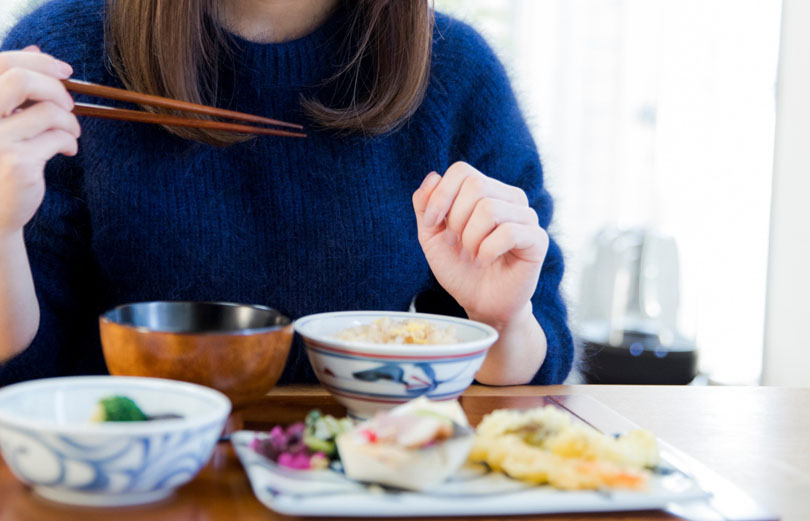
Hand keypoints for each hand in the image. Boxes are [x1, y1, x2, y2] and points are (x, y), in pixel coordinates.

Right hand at [0, 46, 78, 237]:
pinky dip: (70, 141)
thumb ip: (13, 88)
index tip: (65, 71)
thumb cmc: (1, 159)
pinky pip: (58, 138)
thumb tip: (35, 48)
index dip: (39, 61)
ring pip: (48, 111)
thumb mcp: (4, 118)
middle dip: (56, 88)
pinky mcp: (17, 162)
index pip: (3, 63)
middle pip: (22, 80)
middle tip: (70, 105)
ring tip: (71, 133)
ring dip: (70, 121)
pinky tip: (67, 151)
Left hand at [412, 161, 548, 328]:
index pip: (462, 171)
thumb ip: (425, 205)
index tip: (431, 224)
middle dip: (455, 219)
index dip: (441, 196)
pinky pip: (509, 232)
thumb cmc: (459, 268)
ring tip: (470, 256)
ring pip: (490, 209)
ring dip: (470, 239)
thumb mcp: (431, 236)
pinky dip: (487, 251)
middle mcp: (508, 198)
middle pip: (476, 185)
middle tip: (455, 245)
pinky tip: (484, 262)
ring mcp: (526, 216)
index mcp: (485, 191)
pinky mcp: (537, 239)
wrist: (480, 303)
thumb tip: (433, 176)